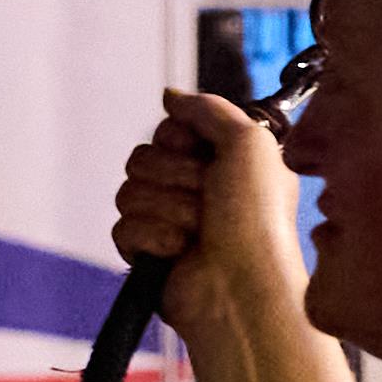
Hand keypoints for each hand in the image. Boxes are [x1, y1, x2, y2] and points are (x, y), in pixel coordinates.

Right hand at [114, 86, 305, 353]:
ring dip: (167, 208)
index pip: (169, 130)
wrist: (242, 285)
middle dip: (174, 176)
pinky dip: (151, 238)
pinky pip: (122, 227)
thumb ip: (208, 109)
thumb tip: (170, 96)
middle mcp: (195, 188)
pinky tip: (178, 252)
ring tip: (197, 230)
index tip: (204, 155)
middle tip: (207, 197)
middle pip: (143, 157)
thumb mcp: (249, 143)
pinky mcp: (146, 252)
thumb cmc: (259, 220)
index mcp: (222, 162)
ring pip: (129, 191)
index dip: (180, 140)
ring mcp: (168, 221)